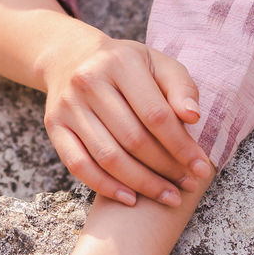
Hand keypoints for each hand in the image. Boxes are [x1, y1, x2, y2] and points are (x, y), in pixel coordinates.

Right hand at [38, 26, 212, 206]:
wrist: (70, 56)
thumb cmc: (125, 64)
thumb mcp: (156, 63)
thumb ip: (180, 87)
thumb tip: (193, 117)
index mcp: (120, 62)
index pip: (155, 114)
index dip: (181, 146)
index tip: (200, 167)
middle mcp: (89, 81)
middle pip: (132, 138)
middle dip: (165, 168)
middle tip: (187, 185)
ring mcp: (68, 105)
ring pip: (107, 156)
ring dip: (141, 183)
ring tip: (167, 196)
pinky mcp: (53, 125)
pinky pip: (79, 165)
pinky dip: (105, 186)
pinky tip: (130, 198)